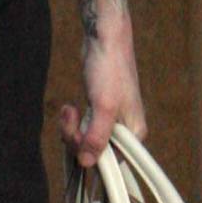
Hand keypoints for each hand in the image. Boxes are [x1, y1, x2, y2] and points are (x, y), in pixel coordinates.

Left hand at [60, 26, 146, 167]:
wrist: (104, 39)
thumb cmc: (109, 69)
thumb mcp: (102, 107)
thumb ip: (96, 137)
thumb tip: (87, 163)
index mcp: (134, 133)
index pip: (110, 162)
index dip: (89, 156)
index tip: (77, 140)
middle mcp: (124, 130)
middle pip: (94, 152)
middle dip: (75, 138)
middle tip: (70, 116)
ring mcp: (110, 121)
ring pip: (84, 140)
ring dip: (70, 128)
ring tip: (68, 109)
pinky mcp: (97, 111)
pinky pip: (80, 128)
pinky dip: (71, 122)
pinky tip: (68, 108)